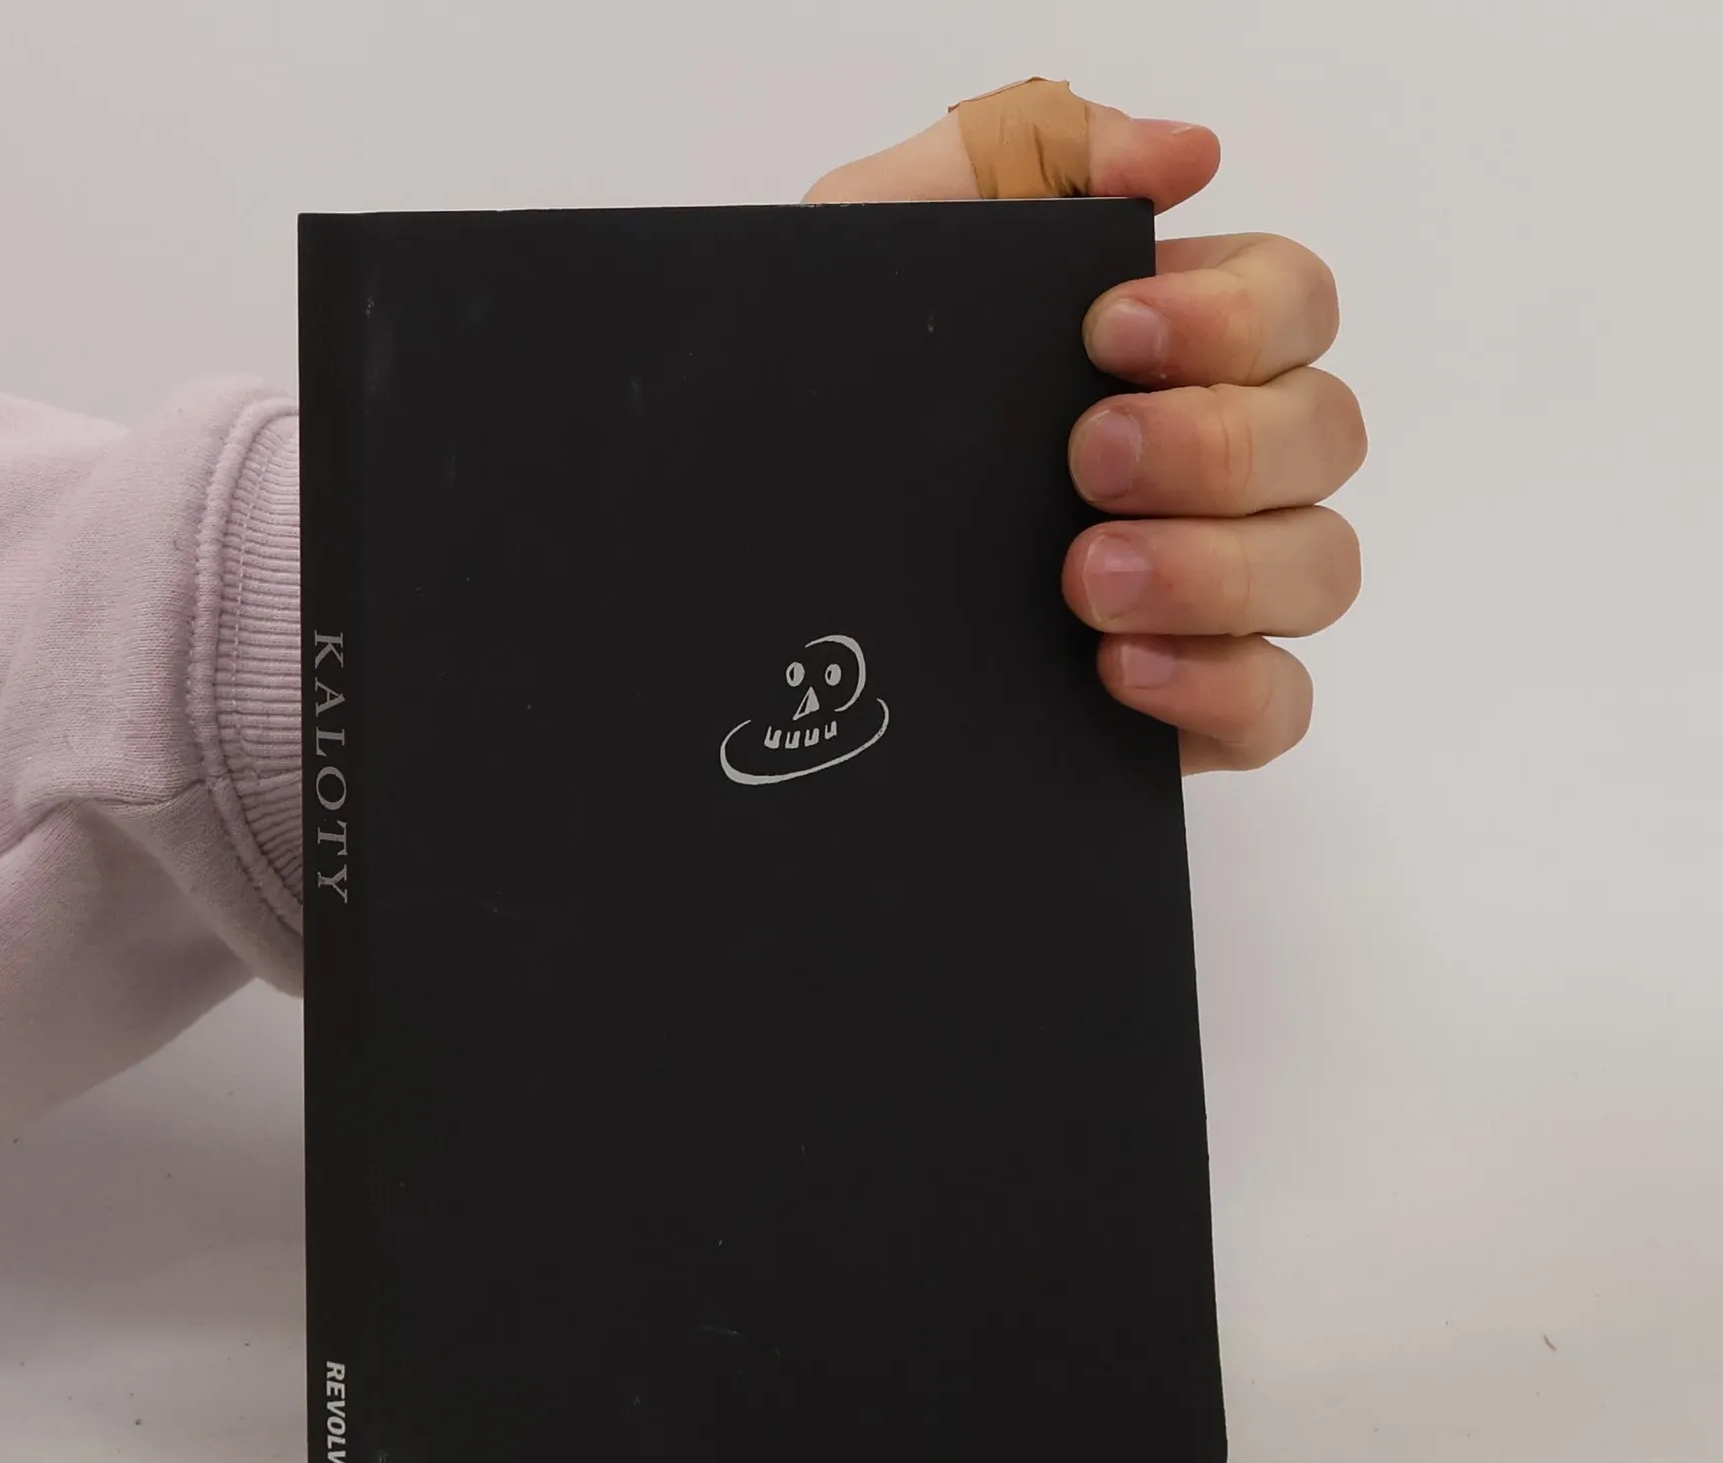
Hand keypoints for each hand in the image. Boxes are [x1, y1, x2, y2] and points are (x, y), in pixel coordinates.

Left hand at [806, 93, 1364, 773]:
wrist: (738, 579)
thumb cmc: (826, 405)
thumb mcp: (880, 245)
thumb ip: (1020, 157)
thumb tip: (1187, 157)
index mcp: (1168, 349)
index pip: (1293, 304)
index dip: (1237, 314)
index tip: (1110, 333)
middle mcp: (1214, 468)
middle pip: (1324, 435)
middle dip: (1217, 445)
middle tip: (1088, 462)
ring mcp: (1213, 593)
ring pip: (1319, 569)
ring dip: (1216, 569)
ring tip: (1086, 581)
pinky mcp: (1189, 706)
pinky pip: (1276, 706)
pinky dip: (1221, 687)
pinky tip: (1120, 670)